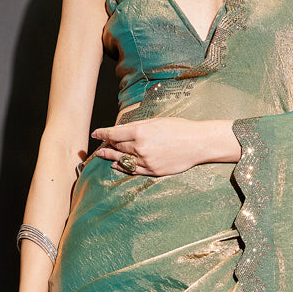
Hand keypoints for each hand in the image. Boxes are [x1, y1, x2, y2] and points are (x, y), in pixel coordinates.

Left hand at [90, 117, 238, 176]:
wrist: (197, 143)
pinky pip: (133, 170)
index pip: (114, 133)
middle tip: (99, 143)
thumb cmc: (179, 128)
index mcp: (140, 132)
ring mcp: (146, 161)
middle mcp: (140, 148)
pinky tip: (116, 164)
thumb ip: (137, 126)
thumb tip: (121, 130)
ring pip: (122, 159)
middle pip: (117, 146)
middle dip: (107, 143)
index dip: (102, 133)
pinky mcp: (152, 170)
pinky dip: (122, 167)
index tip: (95, 133)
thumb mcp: (156, 121)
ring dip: (110, 156)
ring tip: (101, 154)